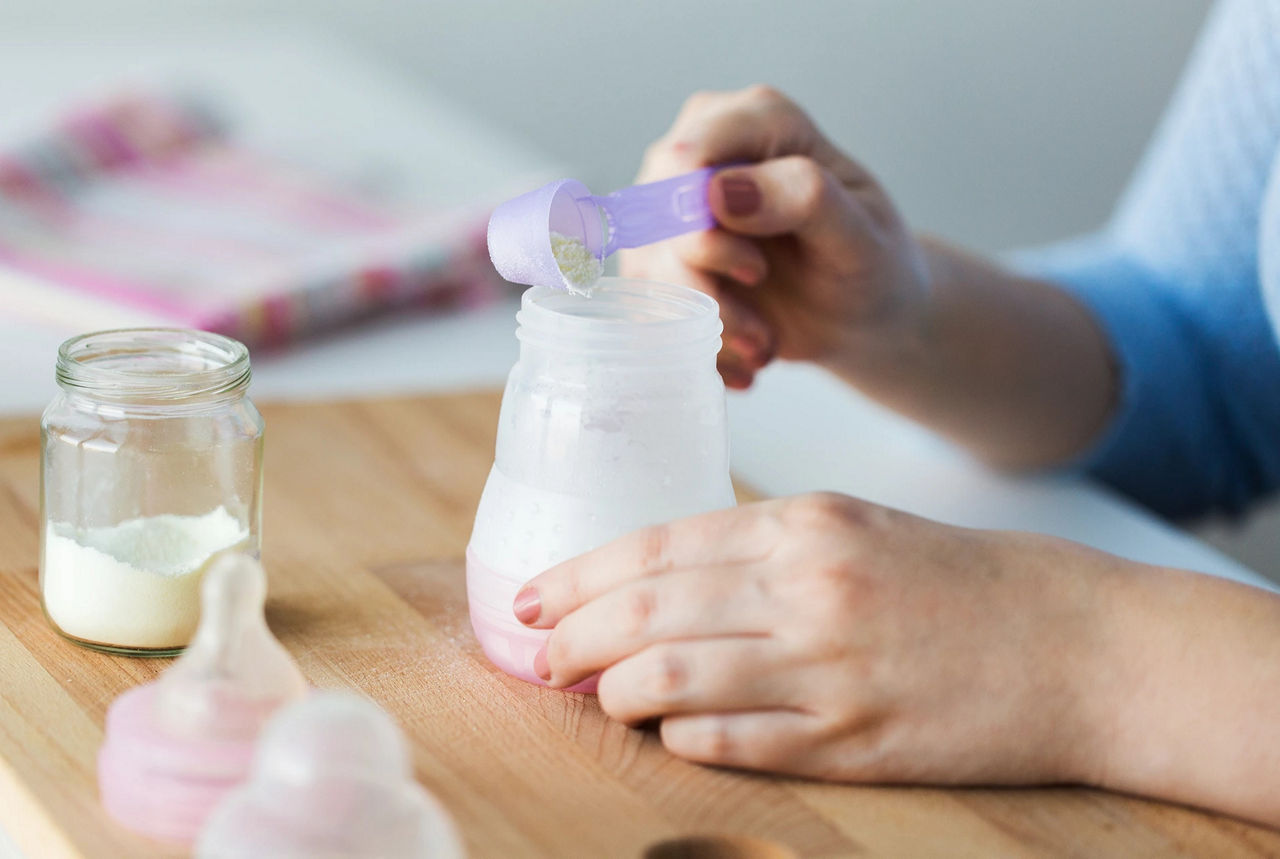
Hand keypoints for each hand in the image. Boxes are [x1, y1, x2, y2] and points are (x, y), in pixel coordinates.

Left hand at [513, 493, 1119, 784]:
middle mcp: (810, 588)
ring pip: (676, 678)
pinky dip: (685, 737)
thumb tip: (658, 583)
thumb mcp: (856, 530)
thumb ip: (759, 549)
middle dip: (573, 636)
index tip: (533, 597)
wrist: (1077, 643)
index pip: (657, 546)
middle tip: (539, 655)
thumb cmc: (959, 581)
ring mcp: (832, 668)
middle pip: (649, 612)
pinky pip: (736, 741)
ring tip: (595, 696)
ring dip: (616, 691)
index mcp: (806, 524)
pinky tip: (668, 732)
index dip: (581, 574)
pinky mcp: (856, 741)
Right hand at [621, 86, 931, 388]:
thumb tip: (720, 191)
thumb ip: (803, 198)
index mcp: (759, 120)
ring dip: (705, 323)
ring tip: (761, 346)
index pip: (689, 154)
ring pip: (647, 266)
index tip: (755, 271)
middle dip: (704, 286)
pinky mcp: (659, 256)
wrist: (862, 314)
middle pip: (656, 213)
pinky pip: (648, 303)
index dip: (701, 218)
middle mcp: (704, 151)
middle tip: (761, 331)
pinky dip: (695, 343)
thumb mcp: (860, 235)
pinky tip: (741, 359)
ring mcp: (673, 205)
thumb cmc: (871, 263)